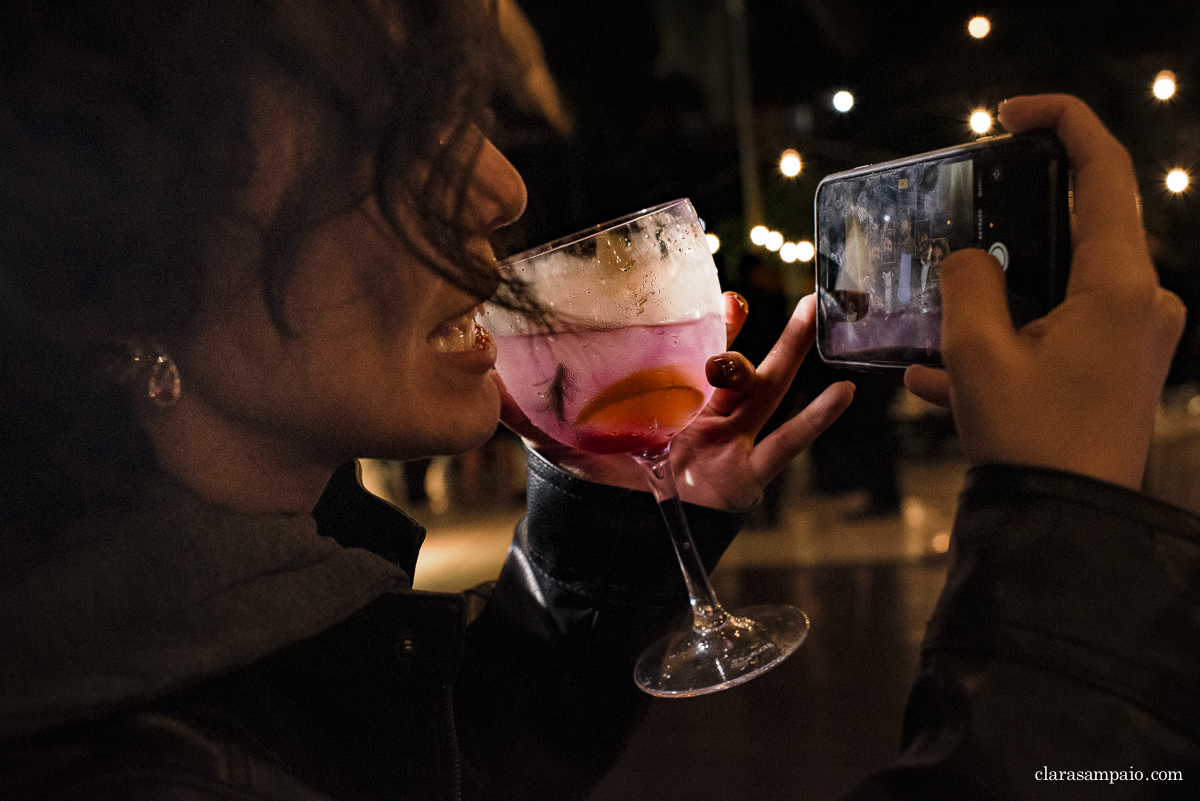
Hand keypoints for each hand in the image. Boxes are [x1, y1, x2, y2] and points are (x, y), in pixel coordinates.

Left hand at [500, 291, 854, 509]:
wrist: (622, 542)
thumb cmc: (610, 489)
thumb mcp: (566, 445)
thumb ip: (531, 415)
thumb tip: (488, 379)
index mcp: (675, 401)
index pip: (700, 353)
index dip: (715, 325)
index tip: (724, 297)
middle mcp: (709, 416)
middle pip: (742, 366)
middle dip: (761, 332)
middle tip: (777, 294)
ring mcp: (732, 443)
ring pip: (770, 391)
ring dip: (794, 352)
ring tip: (819, 313)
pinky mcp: (745, 475)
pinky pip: (785, 445)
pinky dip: (815, 422)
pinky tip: (843, 395)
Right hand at [905, 94, 1185, 488]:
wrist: (1065, 527)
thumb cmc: (1028, 440)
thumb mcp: (976, 354)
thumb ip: (968, 284)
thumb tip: (970, 260)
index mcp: (1120, 286)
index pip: (1104, 172)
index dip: (1062, 124)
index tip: (1010, 115)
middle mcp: (1141, 303)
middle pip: (1077, 232)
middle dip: (1010, 232)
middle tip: (958, 231)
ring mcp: (1134, 338)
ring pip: (1058, 288)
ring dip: (996, 301)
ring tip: (934, 330)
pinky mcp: (1118, 368)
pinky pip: (1058, 333)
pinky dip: (1007, 343)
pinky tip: (939, 378)